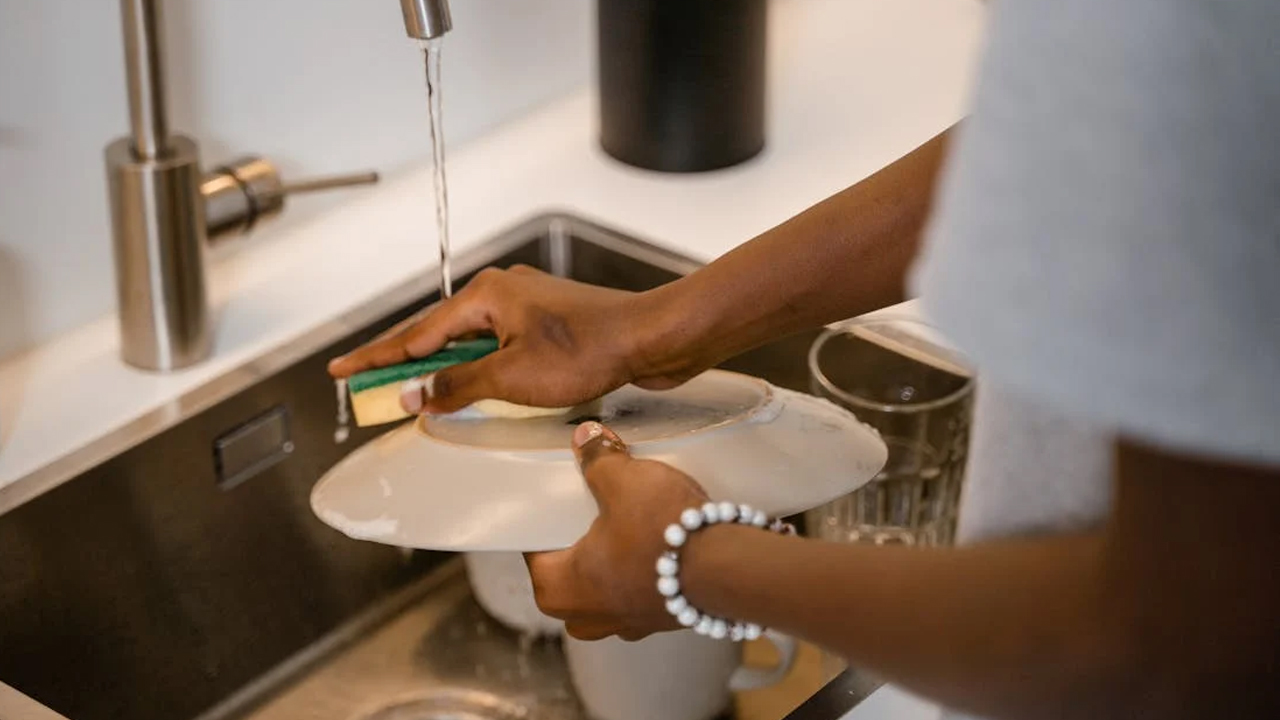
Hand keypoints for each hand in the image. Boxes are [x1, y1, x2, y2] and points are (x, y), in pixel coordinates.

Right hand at [327, 265, 683, 413]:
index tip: (341, 370)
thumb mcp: (511, 377)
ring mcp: (526, 307)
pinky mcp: (548, 326)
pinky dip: (474, 368)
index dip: (376, 358)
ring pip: (467, 341)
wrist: (651, 338)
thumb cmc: (590, 350)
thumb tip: (415, 396)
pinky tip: (468, 386)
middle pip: (436, 333)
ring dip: (440, 368)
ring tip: (408, 391)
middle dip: (401, 362)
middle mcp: (502, 293)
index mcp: (486, 295)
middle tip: (365, 384)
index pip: (415, 333)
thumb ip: (457, 385)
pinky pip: (495, 347)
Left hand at [526, 421, 709, 640]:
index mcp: (561, 589)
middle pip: (568, 582)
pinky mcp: (664, 621)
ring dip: (610, 569)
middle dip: (576, 552)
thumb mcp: (623, 481)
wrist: (727, 567)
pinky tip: (658, 548)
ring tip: (625, 532)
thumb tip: (585, 437)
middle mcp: (590, 617)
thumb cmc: (661, 532)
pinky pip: (641, 598)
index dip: (542, 528)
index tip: (553, 506)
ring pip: (605, 596)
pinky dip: (644, 576)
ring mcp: (630, 625)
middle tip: (587, 518)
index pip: (534, 557)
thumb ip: (598, 458)